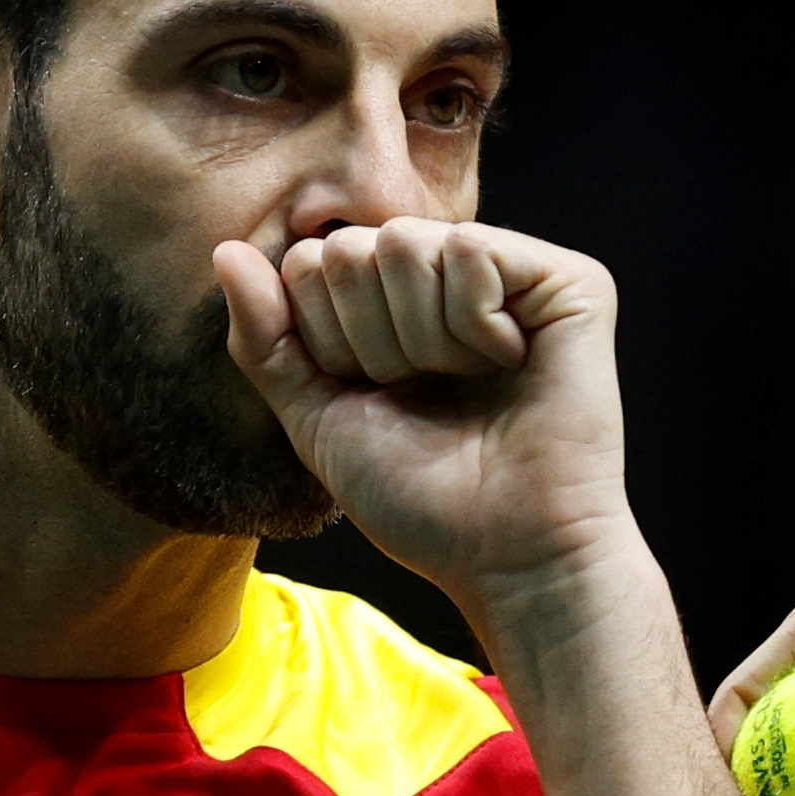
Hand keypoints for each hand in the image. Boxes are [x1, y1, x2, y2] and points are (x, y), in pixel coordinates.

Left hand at [218, 219, 630, 606]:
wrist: (505, 553)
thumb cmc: (419, 499)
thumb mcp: (317, 419)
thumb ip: (267, 339)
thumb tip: (225, 250)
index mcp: (394, 302)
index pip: (312, 262)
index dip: (326, 340)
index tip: (377, 396)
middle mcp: (449, 276)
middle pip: (353, 247)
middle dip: (370, 339)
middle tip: (425, 393)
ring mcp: (510, 272)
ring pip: (408, 242)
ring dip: (421, 339)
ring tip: (468, 384)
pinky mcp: (569, 282)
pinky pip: (472, 250)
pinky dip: (474, 323)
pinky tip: (511, 363)